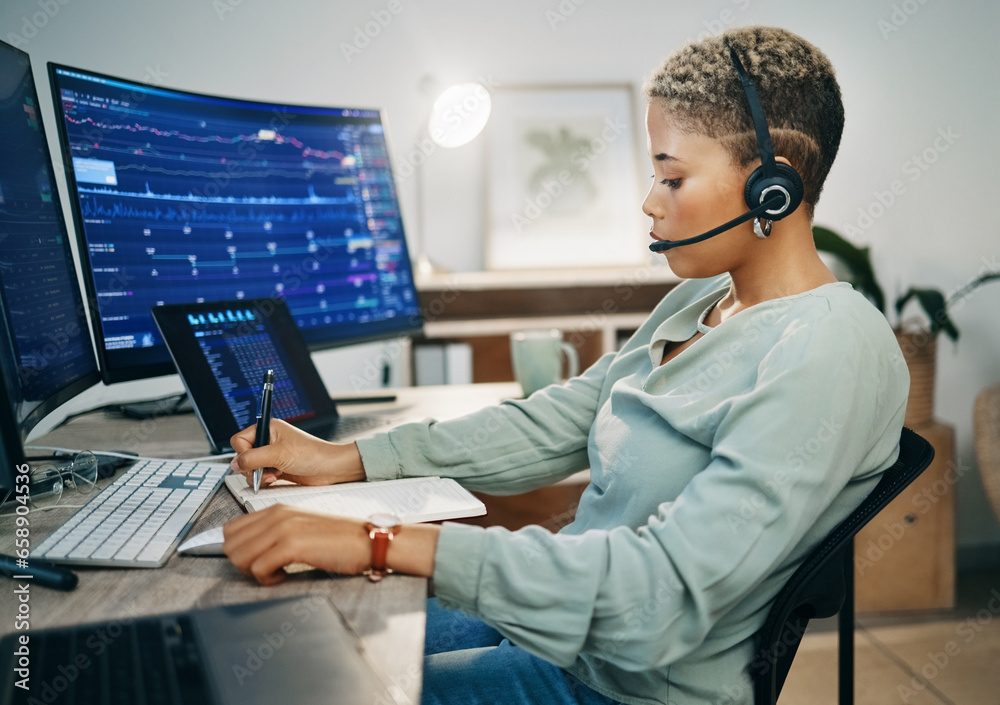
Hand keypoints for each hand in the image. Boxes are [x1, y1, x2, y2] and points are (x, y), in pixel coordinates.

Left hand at [223, 505, 368, 585]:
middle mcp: (277, 515)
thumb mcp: (302, 528)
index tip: (253, 560)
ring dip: (252, 572)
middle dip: (242, 563)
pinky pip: (258, 568)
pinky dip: (266, 579)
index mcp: (277, 510)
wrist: (368, 540)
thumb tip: (251, 550)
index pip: (231, 528)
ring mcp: (284, 529)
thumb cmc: (339, 539)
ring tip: (275, 573)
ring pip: (239, 556)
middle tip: (264, 569)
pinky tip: (283, 576)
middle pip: (230, 543)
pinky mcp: (292, 545)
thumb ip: (276, 533)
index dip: (236, 549)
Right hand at [229, 418, 364, 487]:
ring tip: (273, 475)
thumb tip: (234, 464)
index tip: (252, 461)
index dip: (243, 453)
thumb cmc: (312, 454)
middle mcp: (269, 441)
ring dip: (259, 475)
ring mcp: (273, 456)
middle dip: (252, 467)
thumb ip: (253, 458)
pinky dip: (265, 480)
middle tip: (264, 471)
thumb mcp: (278, 454)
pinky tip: (276, 479)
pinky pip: (261, 476)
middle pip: (244, 456)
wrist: (331, 469)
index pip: (240, 440)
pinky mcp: (278, 468)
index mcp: (268, 429)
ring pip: (251, 468)